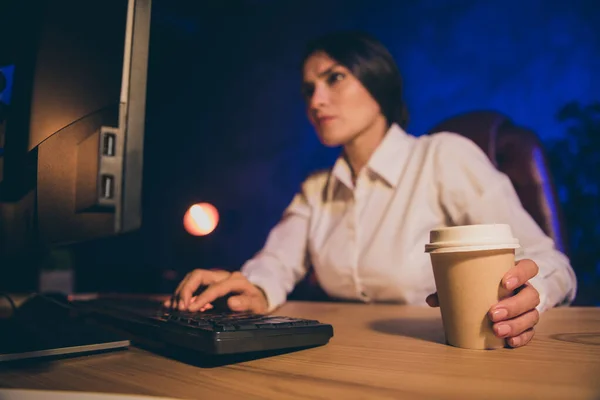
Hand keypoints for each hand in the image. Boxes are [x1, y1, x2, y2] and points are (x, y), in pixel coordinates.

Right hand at [164, 269, 267, 313]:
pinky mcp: (207, 285)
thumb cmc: (256, 303)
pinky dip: (180, 295)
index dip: (203, 297)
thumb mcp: (256, 305)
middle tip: (180, 307)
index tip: (191, 309)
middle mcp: (223, 276)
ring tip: (174, 308)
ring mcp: (214, 279)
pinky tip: (170, 304)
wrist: (256, 298)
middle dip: (186, 290)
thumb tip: (232, 303)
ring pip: (192, 279)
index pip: (215, 286)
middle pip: (199, 275)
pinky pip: (191, 286)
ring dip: (181, 292)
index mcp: (235, 280)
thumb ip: (246, 304)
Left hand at [426, 259, 540, 347]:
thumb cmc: (477, 288)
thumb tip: (430, 300)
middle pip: (531, 295)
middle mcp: (525, 290)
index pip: (529, 267)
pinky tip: (509, 342)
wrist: (486, 302)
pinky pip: (531, 332)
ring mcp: (528, 308)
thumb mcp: (465, 285)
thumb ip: (449, 290)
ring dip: (516, 324)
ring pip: (532, 315)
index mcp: (513, 274)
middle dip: (513, 306)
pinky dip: (522, 338)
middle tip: (493, 314)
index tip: (504, 282)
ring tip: (497, 331)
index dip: (521, 273)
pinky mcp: (527, 325)